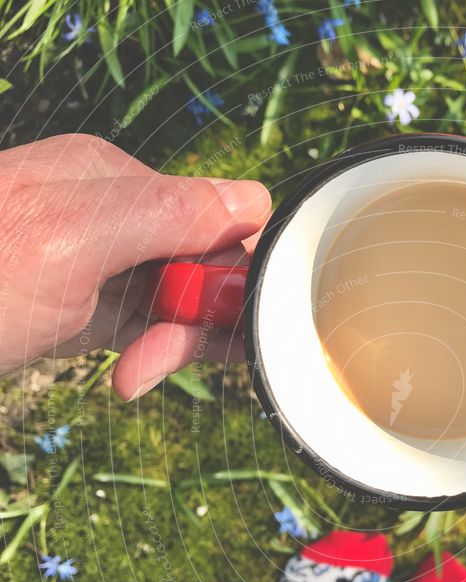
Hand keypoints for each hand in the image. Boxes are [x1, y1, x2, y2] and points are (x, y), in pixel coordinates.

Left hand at [0, 133, 269, 398]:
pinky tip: (127, 376)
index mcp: (114, 179)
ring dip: (171, 345)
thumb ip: (163, 213)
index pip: (219, 216)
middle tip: (152, 361)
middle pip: (204, 264)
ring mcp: (103, 259)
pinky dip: (150, 354)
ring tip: (132, 377)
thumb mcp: (67, 243)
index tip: (205, 323)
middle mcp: (115, 211)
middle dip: (195, 319)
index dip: (228, 274)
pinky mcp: (93, 302)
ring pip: (182, 301)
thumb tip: (256, 200)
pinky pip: (152, 324)